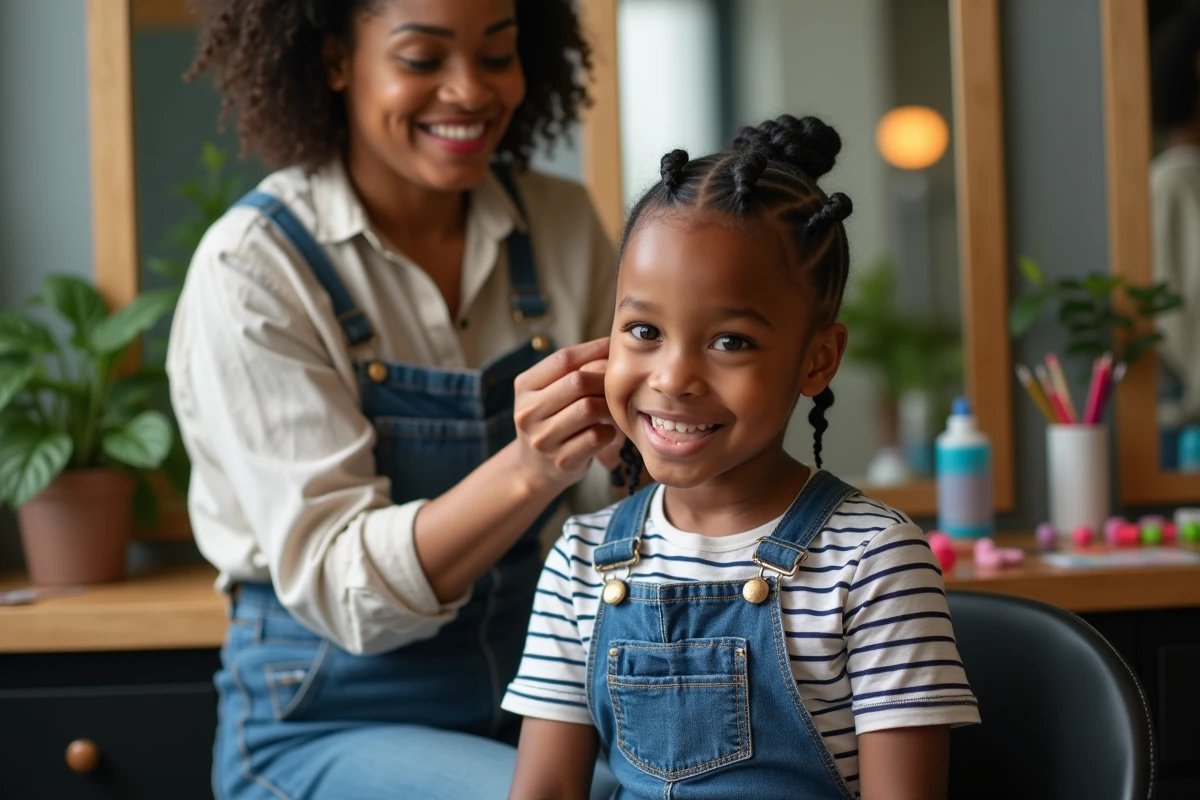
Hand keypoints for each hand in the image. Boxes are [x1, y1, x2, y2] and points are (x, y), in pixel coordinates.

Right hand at [513, 338, 617, 492]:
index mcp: (524, 387)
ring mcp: (543, 439)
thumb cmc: (550, 420)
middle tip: (616, 385)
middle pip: (577, 382)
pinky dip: (609, 431)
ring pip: (588, 408)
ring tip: (612, 408)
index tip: (612, 346)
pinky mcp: (562, 460)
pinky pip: (596, 436)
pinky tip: (606, 431)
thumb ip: (574, 370)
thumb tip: (611, 348)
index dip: (592, 349)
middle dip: (603, 380)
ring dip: (608, 406)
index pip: (562, 359)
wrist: (533, 469)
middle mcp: (528, 412)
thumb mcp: (549, 393)